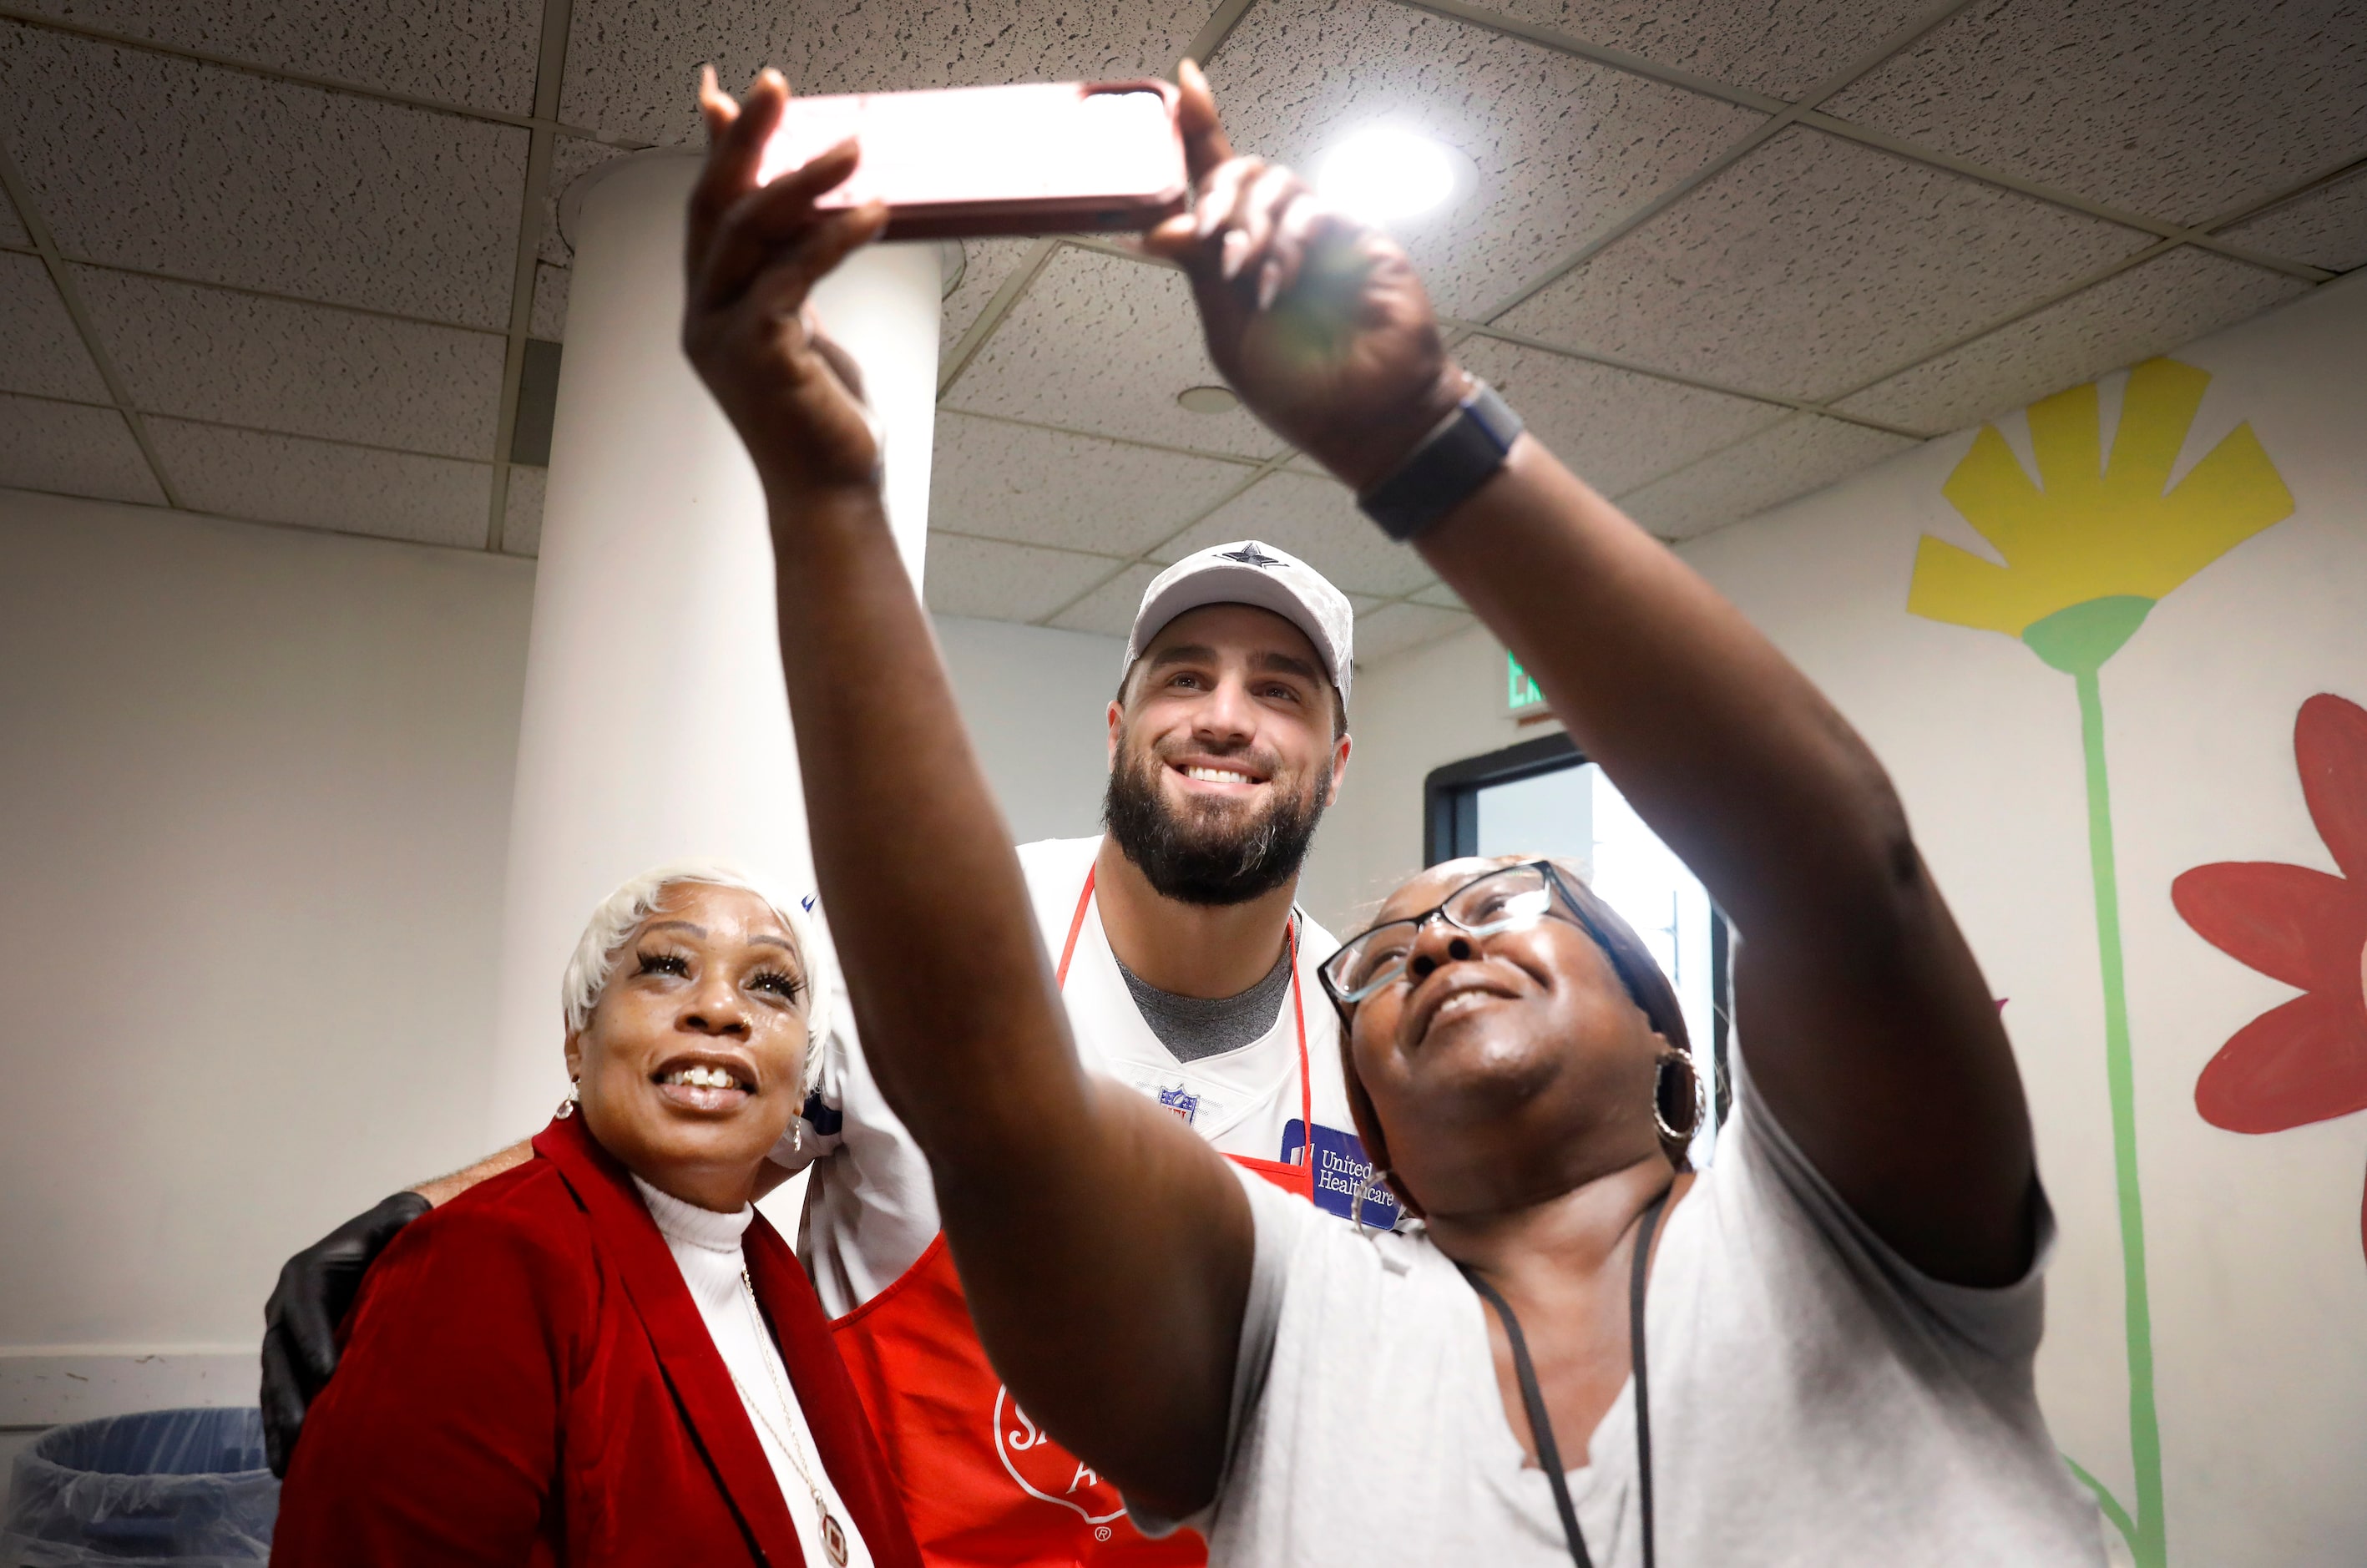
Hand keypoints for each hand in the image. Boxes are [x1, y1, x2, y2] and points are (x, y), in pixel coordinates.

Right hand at [259, 1190, 427, 1476]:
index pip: (306, 1308)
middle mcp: (287, 1308)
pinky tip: (289, 1467)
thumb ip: (404, 1217)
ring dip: (280, 1424)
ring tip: (287, 1464)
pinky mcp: (295, 1365)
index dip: (313, 1339)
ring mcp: (287, 1340)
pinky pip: (284, 1400)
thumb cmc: (400, 1233)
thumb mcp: (401, 1218)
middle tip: (302, 1432)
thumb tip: (416, 1217)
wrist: (387, 1249)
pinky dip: (284, 1432)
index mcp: (306, 1274)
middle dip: (289, 1395)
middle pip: (281, 1355)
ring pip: (276, 1385)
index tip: (327, 1374)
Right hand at [683, 67, 890, 505]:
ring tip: (853, 147)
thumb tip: (799, 220)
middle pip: (713, 205)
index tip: (726, 92)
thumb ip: (790, 273)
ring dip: (802, 180)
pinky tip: (873, 213)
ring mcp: (723, 335)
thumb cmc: (822, 417)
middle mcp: (703, 315)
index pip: (707, 209)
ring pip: (751, 233)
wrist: (831, 492)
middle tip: (774, 85)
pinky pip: (794, 276)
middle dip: (743, 139)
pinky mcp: (759, 354)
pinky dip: (833, 238)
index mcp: (710, 305)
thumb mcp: (802, 327)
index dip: (717, 149)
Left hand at [1142, 61, 1465, 491]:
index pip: (1214, 180)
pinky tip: (1279, 285)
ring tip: (1247, 277)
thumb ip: (1199, 274)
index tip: (1185, 82)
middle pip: (1241, 170)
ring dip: (1250, 227)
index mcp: (1239, 256)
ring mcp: (1320, 234)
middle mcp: (1278, 235)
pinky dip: (1287, 244)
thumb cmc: (1301, 390)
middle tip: (1208, 232)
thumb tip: (1155, 230)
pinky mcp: (1358, 237)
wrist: (1366, 420)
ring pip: (1275, 184)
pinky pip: (1313, 211)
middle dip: (1217, 193)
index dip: (1199, 129)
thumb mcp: (1230, 334)